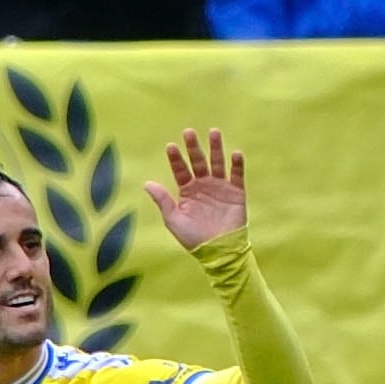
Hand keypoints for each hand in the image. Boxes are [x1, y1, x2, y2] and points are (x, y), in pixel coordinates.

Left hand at [143, 127, 245, 248]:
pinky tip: (235, 153)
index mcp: (187, 191)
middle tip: (189, 132)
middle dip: (194, 148)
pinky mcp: (236, 193)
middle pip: (198, 162)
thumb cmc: (194, 239)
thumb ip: (162, 201)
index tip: (171, 147)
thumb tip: (147, 184)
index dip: (176, 159)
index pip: (180, 170)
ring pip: (218, 163)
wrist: (219, 251)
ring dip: (216, 148)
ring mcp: (220, 188)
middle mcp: (203, 186)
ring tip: (214, 132)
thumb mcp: (174, 220)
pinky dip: (237, 165)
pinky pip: (237, 176)